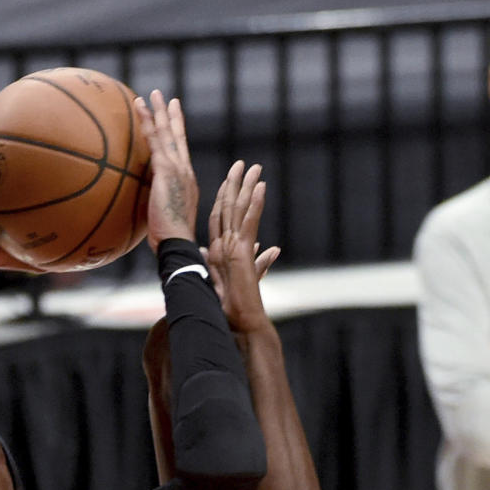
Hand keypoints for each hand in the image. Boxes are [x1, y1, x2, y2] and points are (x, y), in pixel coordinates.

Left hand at [134, 90, 196, 251]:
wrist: (177, 243)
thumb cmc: (170, 241)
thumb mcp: (165, 220)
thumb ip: (158, 209)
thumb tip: (147, 213)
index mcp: (187, 182)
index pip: (182, 153)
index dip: (179, 136)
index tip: (176, 121)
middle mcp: (185, 171)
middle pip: (178, 137)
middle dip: (173, 117)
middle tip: (168, 99)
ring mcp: (177, 169)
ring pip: (168, 133)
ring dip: (159, 112)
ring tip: (154, 93)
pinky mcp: (166, 170)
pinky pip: (155, 139)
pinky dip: (147, 121)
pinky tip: (139, 106)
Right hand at [205, 160, 279, 333]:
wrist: (239, 324)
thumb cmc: (240, 310)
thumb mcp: (252, 278)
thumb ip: (260, 261)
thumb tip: (272, 248)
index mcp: (217, 253)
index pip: (219, 219)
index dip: (225, 198)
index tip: (232, 180)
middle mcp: (220, 248)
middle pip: (225, 209)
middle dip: (233, 185)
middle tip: (241, 164)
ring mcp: (229, 249)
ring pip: (236, 210)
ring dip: (244, 186)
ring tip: (252, 167)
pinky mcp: (241, 253)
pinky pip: (248, 222)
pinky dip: (255, 203)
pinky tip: (261, 186)